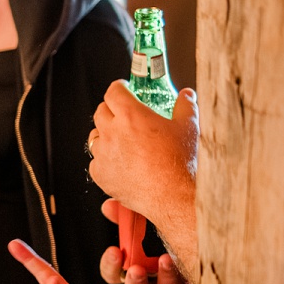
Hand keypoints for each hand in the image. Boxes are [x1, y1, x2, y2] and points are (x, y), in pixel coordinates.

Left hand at [88, 83, 197, 224]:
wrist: (173, 195)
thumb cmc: (180, 162)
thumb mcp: (188, 127)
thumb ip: (185, 106)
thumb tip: (186, 95)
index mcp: (131, 116)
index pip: (113, 92)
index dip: (118, 88)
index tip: (123, 89)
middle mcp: (112, 133)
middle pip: (101, 112)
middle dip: (111, 109)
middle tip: (124, 114)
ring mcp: (103, 154)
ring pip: (95, 136)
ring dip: (105, 134)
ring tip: (121, 139)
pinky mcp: (100, 174)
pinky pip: (96, 161)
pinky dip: (105, 159)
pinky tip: (120, 162)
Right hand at [98, 202, 195, 283]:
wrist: (204, 229)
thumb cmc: (171, 225)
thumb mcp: (147, 219)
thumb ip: (127, 215)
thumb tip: (110, 206)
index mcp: (135, 267)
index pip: (114, 275)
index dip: (110, 266)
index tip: (115, 251)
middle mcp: (153, 282)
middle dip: (134, 282)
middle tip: (135, 269)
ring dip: (164, 276)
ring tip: (166, 259)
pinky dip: (188, 273)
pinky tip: (190, 256)